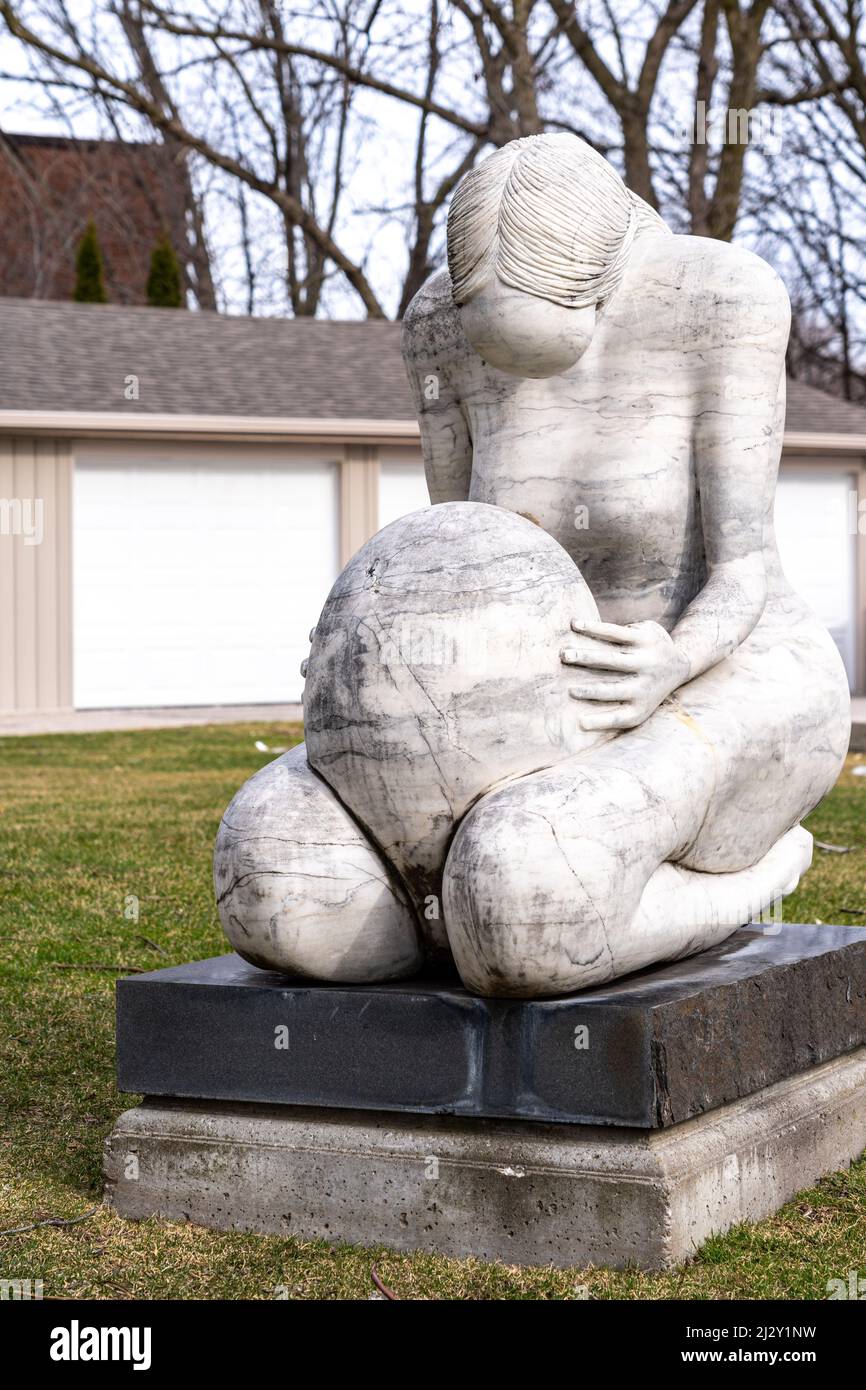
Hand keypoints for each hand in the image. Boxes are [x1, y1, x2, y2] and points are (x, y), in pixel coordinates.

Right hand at [560, 619, 689, 731]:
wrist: (680, 664)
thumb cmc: (646, 689)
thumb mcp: (640, 705)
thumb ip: (615, 711)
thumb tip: (578, 721)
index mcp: (642, 706)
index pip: (620, 719)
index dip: (600, 722)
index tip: (580, 722)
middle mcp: (646, 685)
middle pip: (614, 689)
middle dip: (591, 690)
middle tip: (568, 690)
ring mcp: (647, 659)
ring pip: (612, 658)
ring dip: (587, 656)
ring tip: (564, 654)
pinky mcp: (645, 637)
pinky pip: (616, 632)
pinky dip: (594, 628)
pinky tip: (575, 625)